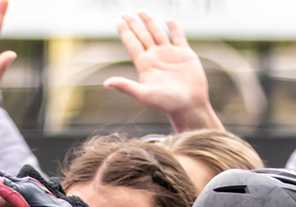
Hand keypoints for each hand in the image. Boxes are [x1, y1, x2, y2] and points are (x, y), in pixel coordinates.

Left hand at [104, 12, 222, 131]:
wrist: (189, 106)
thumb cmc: (166, 103)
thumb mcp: (144, 95)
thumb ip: (126, 86)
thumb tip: (106, 83)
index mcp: (145, 64)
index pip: (132, 44)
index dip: (125, 32)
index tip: (119, 21)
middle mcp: (156, 57)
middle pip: (142, 36)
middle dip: (134, 24)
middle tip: (125, 13)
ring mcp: (170, 54)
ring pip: (157, 33)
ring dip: (150, 22)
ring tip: (141, 11)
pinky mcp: (185, 54)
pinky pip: (178, 37)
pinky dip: (174, 28)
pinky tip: (168, 20)